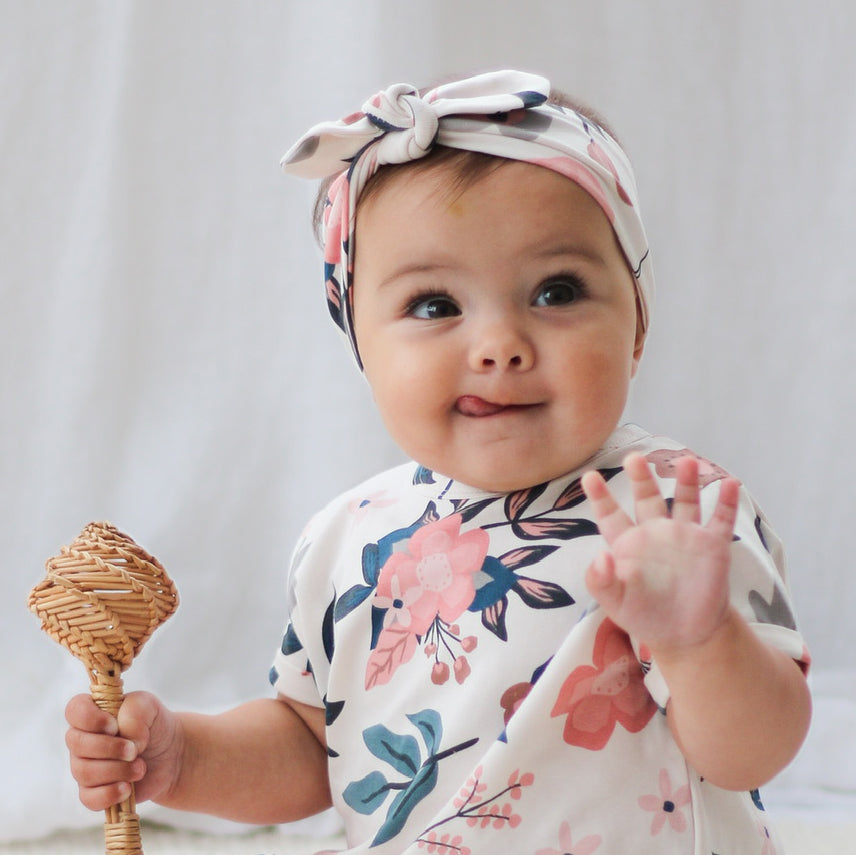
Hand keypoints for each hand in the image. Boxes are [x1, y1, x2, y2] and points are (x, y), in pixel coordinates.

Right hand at [65, 691, 181, 810]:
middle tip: (134, 749)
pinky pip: (89, 798)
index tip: (114, 725)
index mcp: (92, 714)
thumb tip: (126, 737)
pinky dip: (110, 794)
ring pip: (84, 772)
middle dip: (109, 747)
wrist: (170, 755)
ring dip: (118, 770)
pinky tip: (128, 788)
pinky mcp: (93, 792)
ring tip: (141, 767)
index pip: (74, 710)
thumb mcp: (150, 706)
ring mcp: (85, 767)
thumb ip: (135, 710)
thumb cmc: (153, 725)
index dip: (91, 718)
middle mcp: (82, 741)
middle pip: (77, 744)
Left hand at [581, 453, 740, 654]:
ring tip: (686, 461)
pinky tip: (730, 484)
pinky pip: (720, 520)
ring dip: (686, 481)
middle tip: (634, 457)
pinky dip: (725, 502)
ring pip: (684, 501)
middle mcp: (655, 532)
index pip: (610, 515)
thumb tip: (599, 556)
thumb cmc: (644, 616)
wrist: (687, 634)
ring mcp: (685, 536)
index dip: (600, 496)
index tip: (589, 476)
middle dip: (641, 477)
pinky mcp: (712, 547)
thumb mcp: (615, 603)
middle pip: (647, 497)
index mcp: (628, 544)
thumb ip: (601, 581)